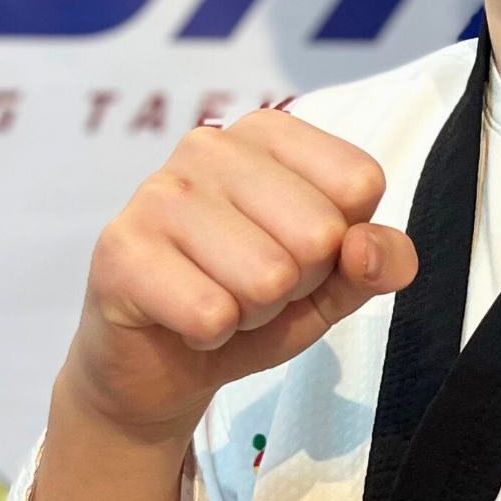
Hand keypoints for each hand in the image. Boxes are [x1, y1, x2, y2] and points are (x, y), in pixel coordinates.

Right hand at [60, 109, 416, 442]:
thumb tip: (364, 246)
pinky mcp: (120, 248)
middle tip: (251, 286)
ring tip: (218, 298)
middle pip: (319, 232)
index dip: (342, 243)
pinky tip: (183, 319)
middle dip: (297, 283)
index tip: (296, 252)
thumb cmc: (254, 303)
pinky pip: (212, 313)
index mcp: (270, 133)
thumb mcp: (337, 283)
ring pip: (268, 278)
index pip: (360, 183)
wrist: (161, 366)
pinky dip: (211, 336)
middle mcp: (212, 145)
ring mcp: (159, 191)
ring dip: (253, 312)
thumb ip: (380, 260)